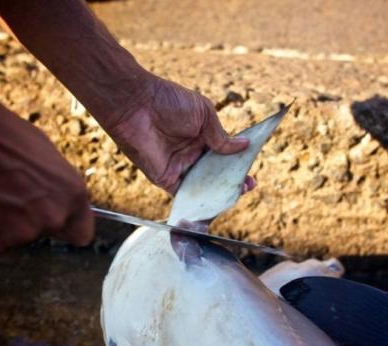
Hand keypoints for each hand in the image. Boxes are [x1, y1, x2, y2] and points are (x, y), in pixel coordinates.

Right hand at [0, 70, 93, 253]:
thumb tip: (56, 198)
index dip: (66, 227)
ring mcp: (18, 236)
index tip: (54, 222)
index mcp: (72, 196)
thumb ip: (56, 186)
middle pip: (43, 233)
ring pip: (11, 238)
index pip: (82, 234)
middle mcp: (50, 219)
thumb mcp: (44, 153)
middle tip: (4, 194)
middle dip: (28, 220)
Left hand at [107, 75, 251, 192]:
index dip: (237, 163)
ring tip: (237, 194)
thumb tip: (244, 146)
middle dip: (232, 180)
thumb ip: (221, 136)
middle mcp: (191, 154)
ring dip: (219, 192)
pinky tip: (214, 202)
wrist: (137, 105)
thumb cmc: (169, 101)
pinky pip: (185, 194)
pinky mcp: (166, 179)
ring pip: (203, 186)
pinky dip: (199, 200)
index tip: (250, 170)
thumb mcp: (204, 114)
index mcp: (201, 136)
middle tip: (247, 185)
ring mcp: (179, 167)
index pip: (223, 155)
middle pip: (215, 173)